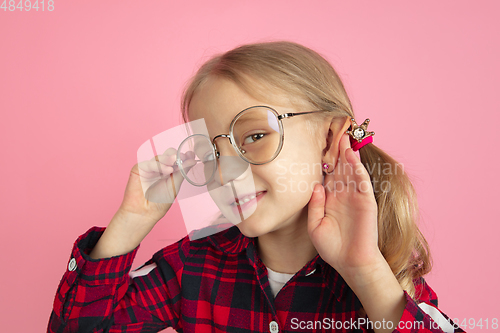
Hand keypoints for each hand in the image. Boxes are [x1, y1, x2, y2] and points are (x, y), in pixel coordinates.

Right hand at [119, 147, 196, 224]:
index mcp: (169, 172)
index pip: (177, 159)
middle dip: (176, 155)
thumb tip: (193, 161)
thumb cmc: (159, 202)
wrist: (145, 212)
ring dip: (168, 159)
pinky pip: (150, 164)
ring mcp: (150, 168)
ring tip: (175, 162)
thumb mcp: (175, 185)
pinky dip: (159, 166)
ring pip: (160, 157)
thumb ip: (182, 172)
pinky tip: (168, 170)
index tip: (191, 154)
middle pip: (168, 154)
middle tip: (183, 157)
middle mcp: (159, 168)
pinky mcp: (139, 169)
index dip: (184, 156)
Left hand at [307, 133, 382, 280]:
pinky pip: (362, 182)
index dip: (324, 161)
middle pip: (340, 168)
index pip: (327, 175)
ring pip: (351, 171)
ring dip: (347, 155)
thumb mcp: (315, 226)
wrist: (351, 263)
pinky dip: (357, 168)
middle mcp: (342, 195)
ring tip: (343, 137)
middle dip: (337, 151)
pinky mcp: (366, 201)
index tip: (318, 144)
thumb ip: (314, 205)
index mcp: (330, 199)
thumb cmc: (332, 247)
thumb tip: (316, 185)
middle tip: (334, 131)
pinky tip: (352, 156)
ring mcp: (355, 197)